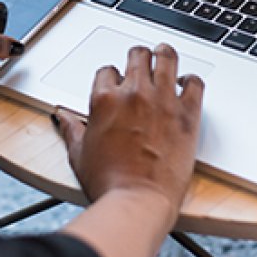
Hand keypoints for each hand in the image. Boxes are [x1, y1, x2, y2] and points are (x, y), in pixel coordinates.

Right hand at [54, 44, 203, 222]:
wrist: (138, 201)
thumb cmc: (109, 182)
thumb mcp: (79, 153)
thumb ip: (71, 129)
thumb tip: (62, 116)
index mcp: (105, 99)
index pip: (107, 70)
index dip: (112, 77)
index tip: (117, 84)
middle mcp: (134, 93)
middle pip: (138, 55)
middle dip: (138, 57)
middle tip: (141, 62)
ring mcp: (162, 100)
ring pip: (167, 58)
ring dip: (165, 55)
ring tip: (165, 55)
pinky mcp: (187, 114)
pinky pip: (194, 83)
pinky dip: (191, 80)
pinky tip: (187, 84)